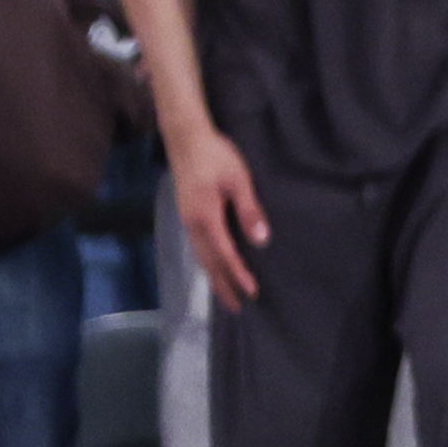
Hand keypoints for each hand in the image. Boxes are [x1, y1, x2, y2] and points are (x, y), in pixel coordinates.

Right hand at [168, 123, 268, 311]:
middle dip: (223, 285)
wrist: (186, 138)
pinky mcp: (188, 215)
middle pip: (208, 262)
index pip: (225, 254)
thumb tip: (261, 241)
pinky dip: (208, 263)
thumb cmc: (216, 157)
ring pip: (201, 257)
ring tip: (226, 295)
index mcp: (205, 218)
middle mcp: (192, 225)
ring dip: (214, 277)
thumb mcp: (238, 181)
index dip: (238, 274)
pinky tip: (215, 267)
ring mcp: (187, 220)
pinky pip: (198, 247)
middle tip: (236, 307)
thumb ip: (249, 211)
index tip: (251, 292)